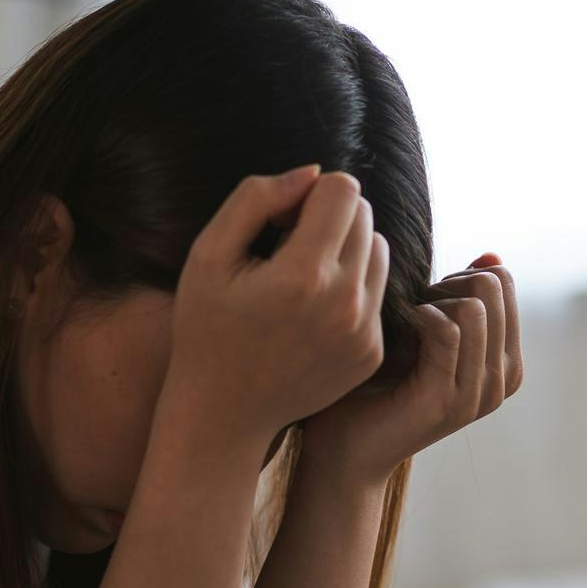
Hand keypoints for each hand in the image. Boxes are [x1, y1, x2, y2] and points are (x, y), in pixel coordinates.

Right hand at [166, 166, 389, 445]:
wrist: (224, 413)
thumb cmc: (207, 327)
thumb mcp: (209, 254)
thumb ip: (256, 199)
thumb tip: (312, 174)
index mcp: (304, 276)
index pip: (344, 190)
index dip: (309, 194)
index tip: (279, 222)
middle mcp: (346, 304)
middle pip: (365, 217)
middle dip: (329, 218)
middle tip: (286, 250)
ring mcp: (364, 332)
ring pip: (379, 251)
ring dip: (346, 251)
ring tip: (302, 279)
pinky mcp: (372, 352)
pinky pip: (377, 292)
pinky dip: (352, 289)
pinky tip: (312, 312)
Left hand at [301, 252, 524, 484]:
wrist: (343, 447)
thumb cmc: (378, 385)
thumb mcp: (427, 334)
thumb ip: (461, 300)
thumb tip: (492, 256)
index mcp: (505, 363)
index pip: (505, 284)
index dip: (460, 273)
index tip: (427, 293)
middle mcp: (501, 381)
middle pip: (494, 289)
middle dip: (448, 282)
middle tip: (414, 303)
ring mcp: (476, 394)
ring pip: (474, 308)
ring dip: (432, 299)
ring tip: (406, 314)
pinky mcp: (445, 400)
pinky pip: (449, 332)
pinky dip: (420, 316)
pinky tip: (400, 323)